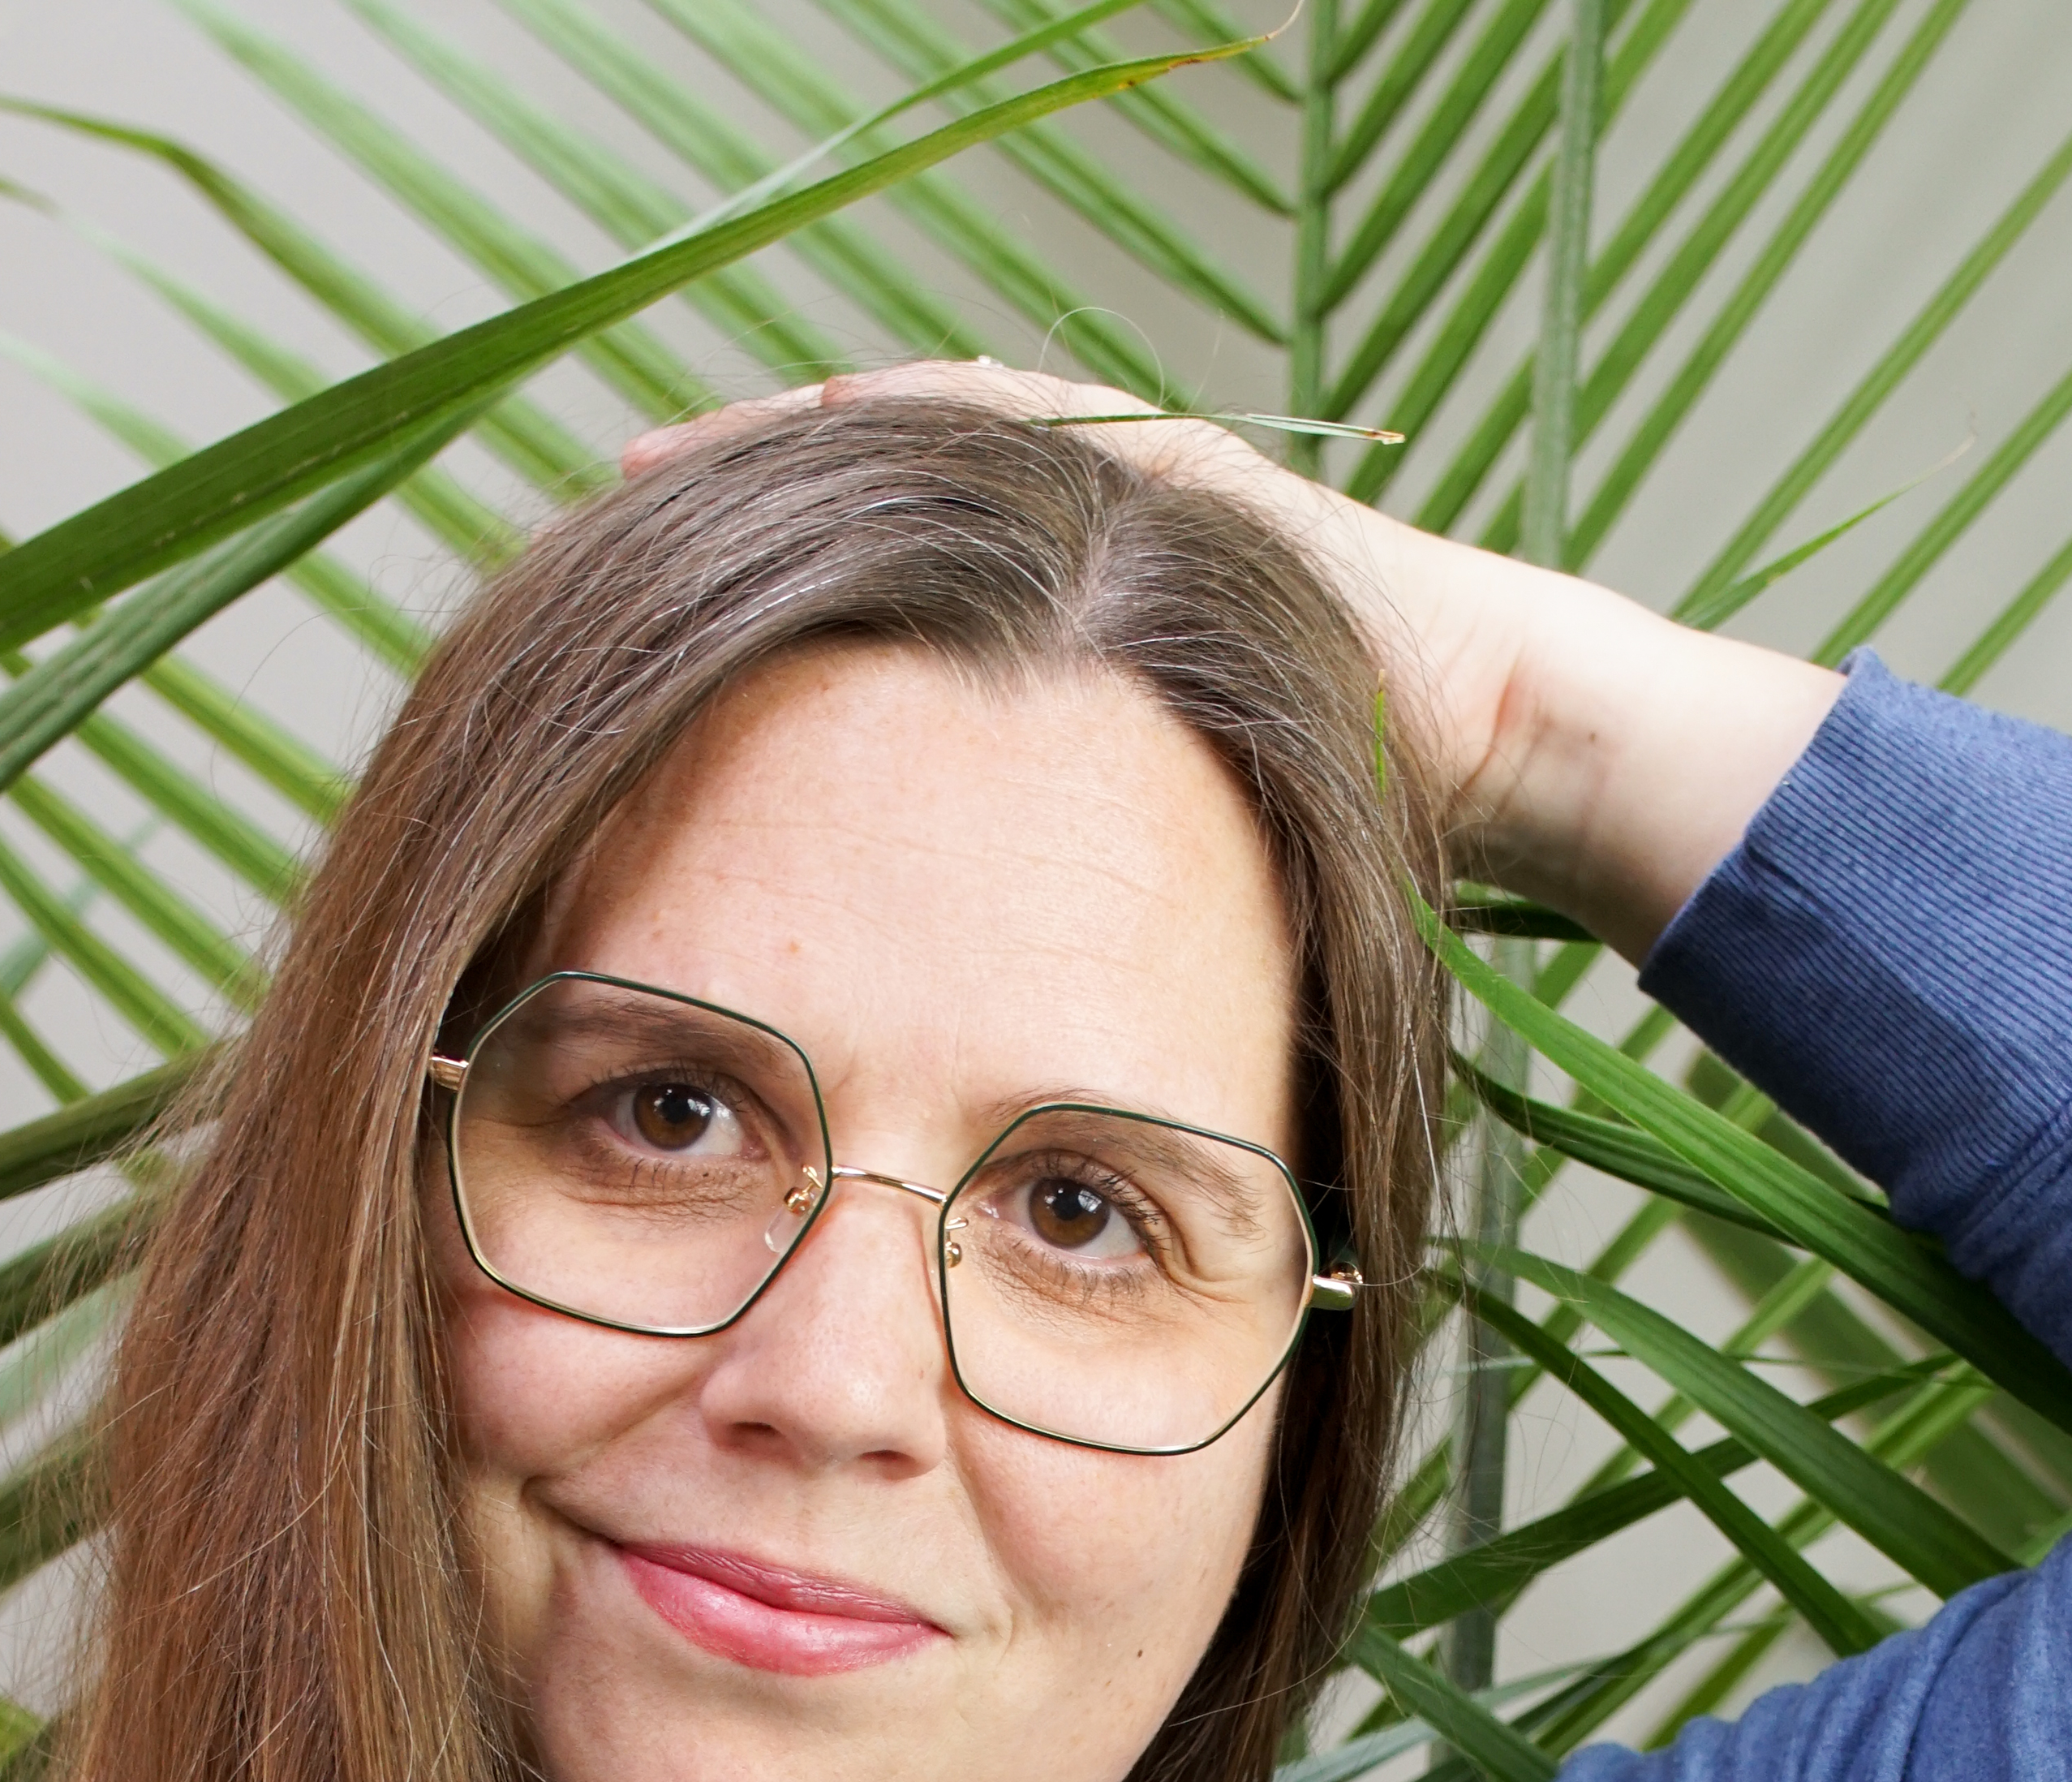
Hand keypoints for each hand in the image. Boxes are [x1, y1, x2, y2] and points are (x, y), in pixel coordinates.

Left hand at [621, 363, 1844, 966]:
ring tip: (665, 455)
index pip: (842, 638)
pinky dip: (916, 414)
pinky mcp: (1168, 463)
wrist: (1477, 748)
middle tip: (594, 520)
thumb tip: (912, 1079)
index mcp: (1023, 694)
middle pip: (847, 530)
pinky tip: (822, 411)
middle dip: (721, 525)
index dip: (728, 644)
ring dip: (784, 451)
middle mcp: (1049, 587)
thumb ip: (1040, 943)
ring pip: (908, 455)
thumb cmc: (1320, 857)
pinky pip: (1015, 418)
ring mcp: (1107, 510)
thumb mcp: (1132, 909)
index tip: (609, 663)